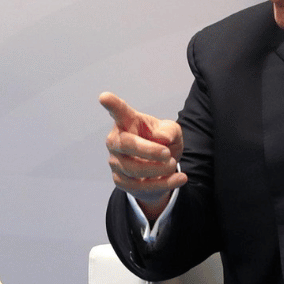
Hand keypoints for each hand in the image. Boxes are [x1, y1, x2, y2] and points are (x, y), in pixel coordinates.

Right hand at [99, 92, 186, 219]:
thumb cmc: (163, 143)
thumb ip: (169, 131)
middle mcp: (116, 140)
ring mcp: (115, 161)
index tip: (104, 97)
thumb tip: (161, 139)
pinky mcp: (120, 180)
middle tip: (167, 154)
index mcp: (128, 122)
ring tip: (172, 164)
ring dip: (158, 169)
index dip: (112, 104)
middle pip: (125, 144)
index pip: (119, 112)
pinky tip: (179, 179)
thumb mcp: (172, 132)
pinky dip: (163, 183)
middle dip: (148, 151)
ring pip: (132, 168)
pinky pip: (139, 186)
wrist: (162, 169)